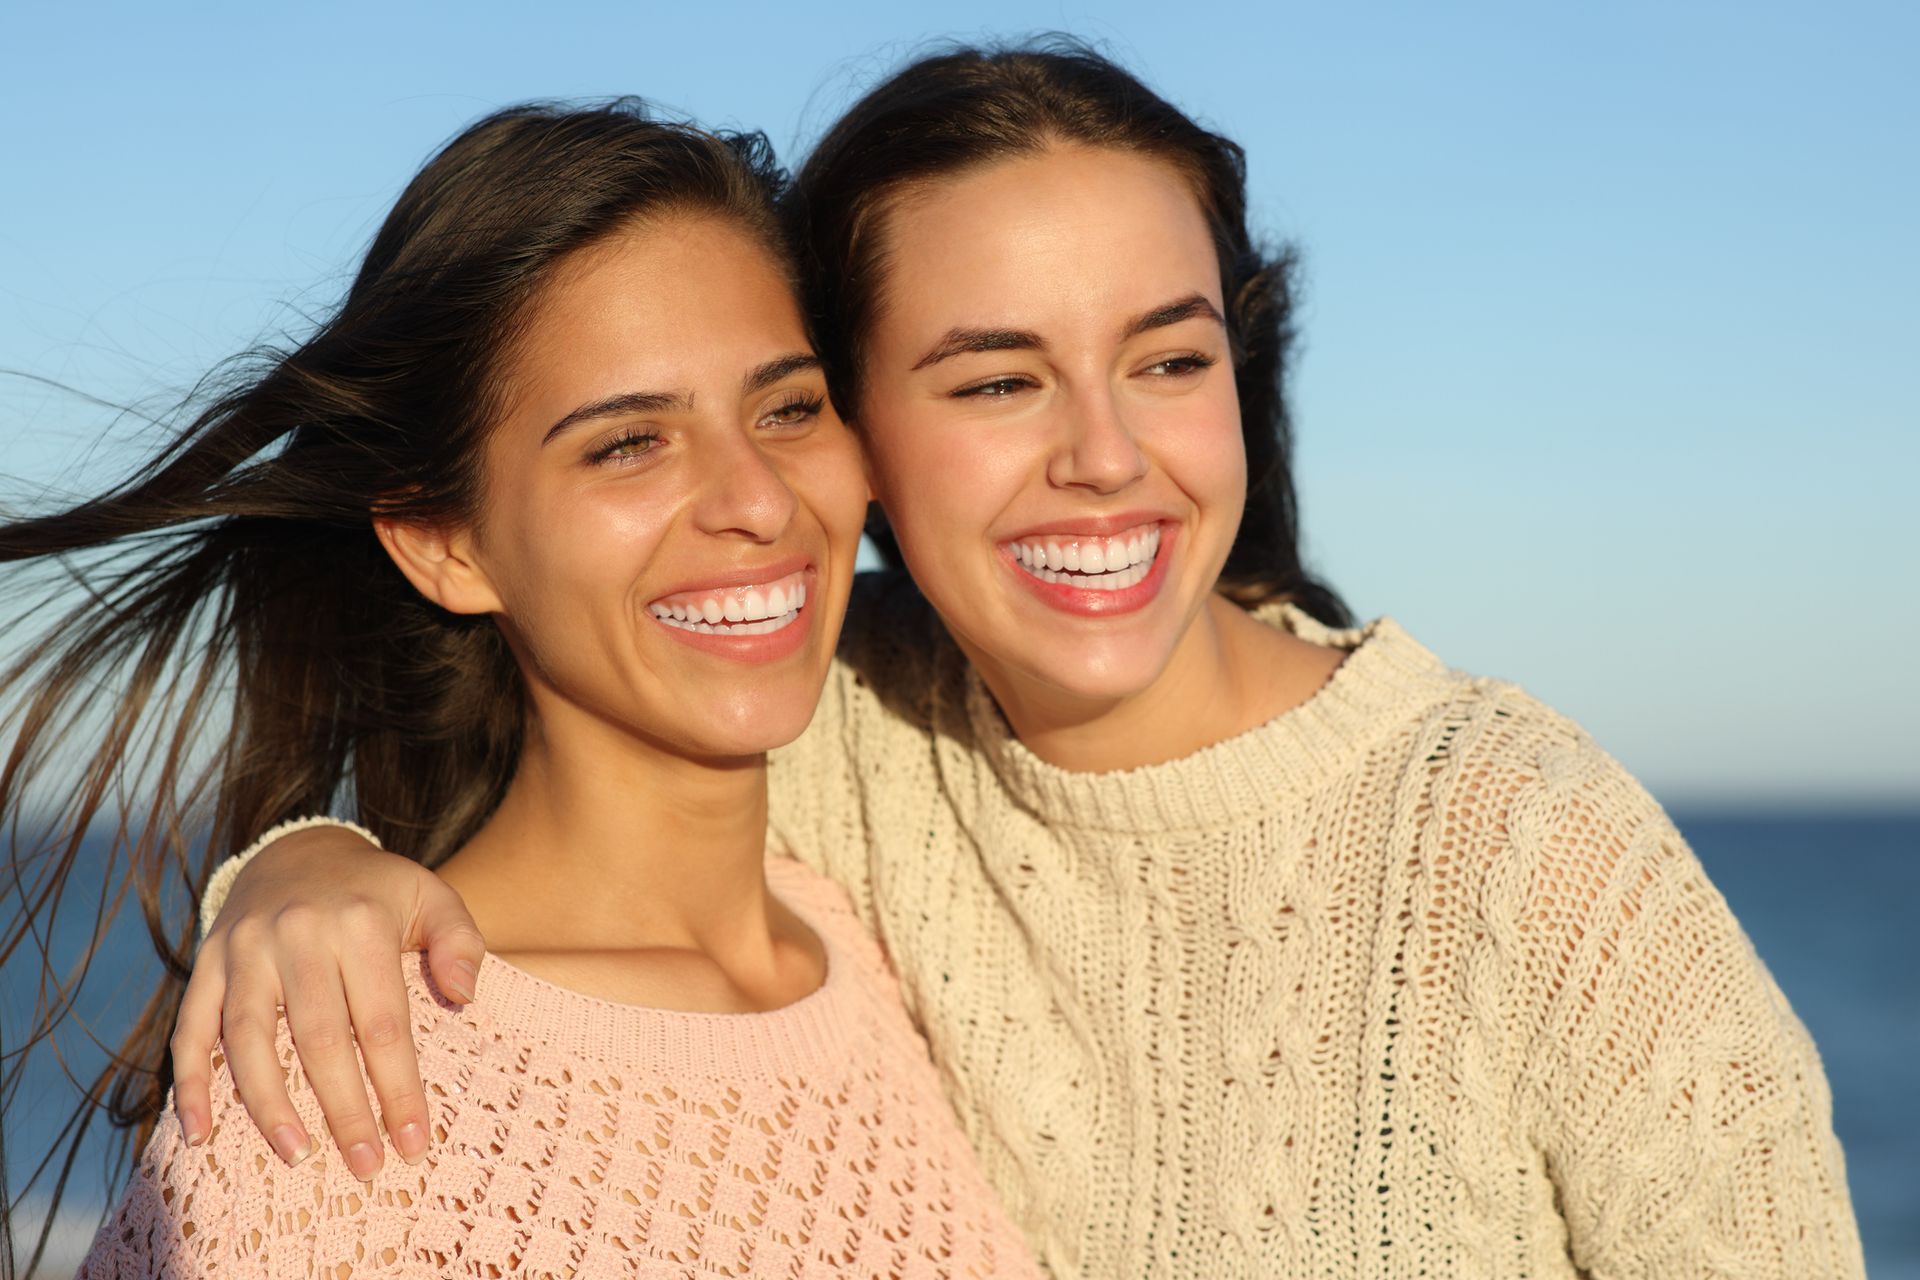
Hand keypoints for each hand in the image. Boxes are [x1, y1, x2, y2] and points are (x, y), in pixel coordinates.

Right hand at [170, 826, 484, 1179]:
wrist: (300, 850)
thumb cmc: (378, 891)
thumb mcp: (432, 897)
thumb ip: (460, 942)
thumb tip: (465, 997)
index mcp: (361, 923)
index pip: (382, 1022)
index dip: (398, 1087)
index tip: (414, 1142)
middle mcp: (298, 933)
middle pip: (319, 1038)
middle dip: (344, 1110)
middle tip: (366, 1166)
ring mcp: (244, 948)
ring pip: (249, 1038)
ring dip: (269, 1106)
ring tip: (297, 1155)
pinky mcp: (206, 962)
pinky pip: (190, 1027)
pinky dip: (191, 1082)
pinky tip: (201, 1133)